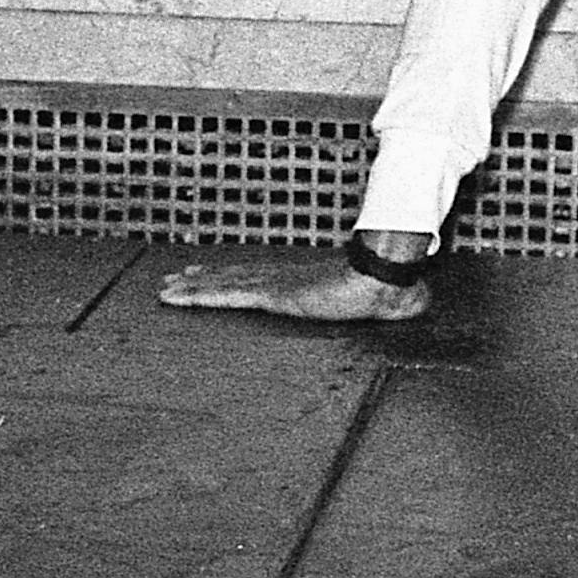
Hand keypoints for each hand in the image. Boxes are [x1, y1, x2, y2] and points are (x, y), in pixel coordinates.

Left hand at [157, 253, 428, 324]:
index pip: (260, 278)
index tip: (211, 274)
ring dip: (191, 287)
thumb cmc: (387, 291)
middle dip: (202, 280)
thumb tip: (412, 303)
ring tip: (164, 290)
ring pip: (222, 284)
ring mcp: (275, 284)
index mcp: (303, 280)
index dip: (233, 277)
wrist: (385, 282)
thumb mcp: (381, 302)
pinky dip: (197, 295)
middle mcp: (283, 277)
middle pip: (234, 277)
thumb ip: (387, 302)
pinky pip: (225, 296)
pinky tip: (175, 296)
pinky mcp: (271, 295)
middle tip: (173, 280)